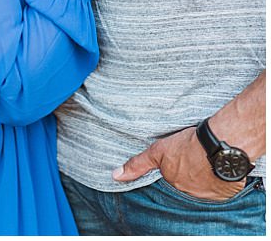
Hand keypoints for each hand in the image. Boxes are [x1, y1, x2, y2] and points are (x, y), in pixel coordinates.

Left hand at [113, 127, 245, 200]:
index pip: (169, 182)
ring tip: (204, 164)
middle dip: (186, 177)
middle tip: (192, 162)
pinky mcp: (224, 194)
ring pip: (201, 189)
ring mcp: (206, 196)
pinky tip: (216, 170)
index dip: (173, 172)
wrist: (221, 145)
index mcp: (172, 183)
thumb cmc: (189, 145)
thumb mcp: (158, 151)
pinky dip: (217, 183)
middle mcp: (188, 194)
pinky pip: (219, 191)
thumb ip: (138, 165)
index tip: (179, 164)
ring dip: (201, 180)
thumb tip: (116, 176)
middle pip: (184, 186)